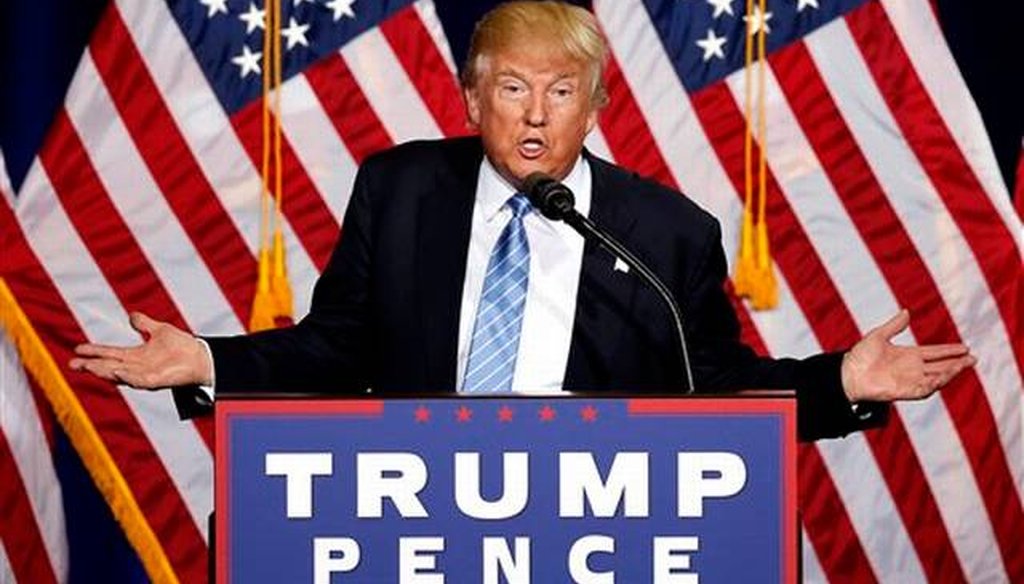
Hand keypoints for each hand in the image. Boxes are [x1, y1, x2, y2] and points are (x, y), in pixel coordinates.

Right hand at [69, 312, 212, 388]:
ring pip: (118, 375)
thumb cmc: (183, 346)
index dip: (94, 351)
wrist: (201, 357)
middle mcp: (137, 367)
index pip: (110, 354)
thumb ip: (144, 324)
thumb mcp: (160, 330)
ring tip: (88, 367)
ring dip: (104, 372)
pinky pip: (137, 380)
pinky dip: (126, 376)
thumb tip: (131, 315)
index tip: (77, 349)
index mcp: (136, 356)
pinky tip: (117, 371)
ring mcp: (145, 376)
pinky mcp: (155, 382)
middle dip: (91, 366)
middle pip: (108, 367)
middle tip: (73, 364)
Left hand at [841, 309, 974, 402]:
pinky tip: (942, 377)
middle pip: (941, 366)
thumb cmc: (859, 356)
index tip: (965, 347)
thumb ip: (894, 326)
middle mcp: (912, 369)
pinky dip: (934, 384)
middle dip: (957, 363)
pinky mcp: (904, 391)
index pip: (935, 353)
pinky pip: (924, 390)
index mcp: (908, 355)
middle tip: (973, 358)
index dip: (949, 350)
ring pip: (936, 378)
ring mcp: (910, 380)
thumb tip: (906, 312)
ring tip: (962, 365)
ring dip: (950, 373)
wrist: (847, 373)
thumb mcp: (878, 336)